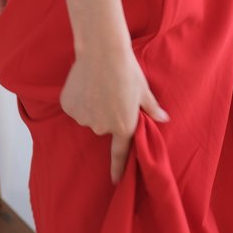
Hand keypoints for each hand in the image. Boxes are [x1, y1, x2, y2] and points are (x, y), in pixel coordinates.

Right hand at [58, 41, 169, 183]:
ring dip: (91, 105)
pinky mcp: (69, 107)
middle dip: (106, 113)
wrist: (102, 51)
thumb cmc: (127, 70)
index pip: (120, 153)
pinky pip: (74, 106)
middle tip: (110, 92)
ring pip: (87, 115)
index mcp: (123, 126)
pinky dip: (77, 98)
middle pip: (103, 125)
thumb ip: (151, 108)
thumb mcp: (143, 90)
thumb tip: (164, 118)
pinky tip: (84, 83)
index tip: (115, 181)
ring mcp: (83, 118)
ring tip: (97, 85)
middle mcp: (102, 127)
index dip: (118, 168)